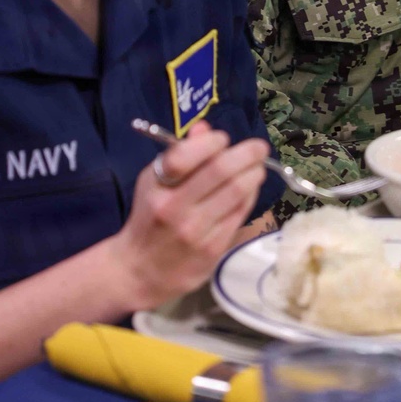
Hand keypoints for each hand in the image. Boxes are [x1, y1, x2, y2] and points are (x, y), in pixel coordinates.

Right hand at [114, 122, 268, 310]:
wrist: (141, 272)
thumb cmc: (149, 218)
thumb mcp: (153, 183)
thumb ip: (179, 155)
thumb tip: (205, 129)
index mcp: (157, 187)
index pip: (185, 156)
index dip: (211, 142)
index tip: (223, 139)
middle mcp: (174, 208)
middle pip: (220, 171)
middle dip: (246, 154)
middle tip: (259, 147)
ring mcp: (194, 231)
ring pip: (236, 192)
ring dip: (254, 174)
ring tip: (259, 167)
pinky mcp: (211, 250)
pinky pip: (239, 214)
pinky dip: (250, 196)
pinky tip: (251, 189)